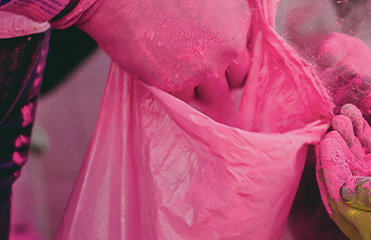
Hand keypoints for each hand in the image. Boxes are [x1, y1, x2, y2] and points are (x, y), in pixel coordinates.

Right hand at [75, 0, 251, 116]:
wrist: (120, 0)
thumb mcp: (206, 0)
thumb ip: (222, 21)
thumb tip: (223, 41)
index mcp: (238, 20)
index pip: (250, 55)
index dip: (234, 62)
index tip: (223, 65)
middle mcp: (229, 46)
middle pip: (238, 80)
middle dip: (225, 82)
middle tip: (208, 80)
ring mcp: (206, 68)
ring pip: (215, 96)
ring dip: (203, 93)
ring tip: (185, 82)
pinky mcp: (180, 84)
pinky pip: (186, 99)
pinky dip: (177, 93)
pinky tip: (165, 77)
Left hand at [317, 116, 370, 239]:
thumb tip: (344, 184)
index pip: (338, 194)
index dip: (331, 162)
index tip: (330, 135)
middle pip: (339, 206)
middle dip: (332, 171)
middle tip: (332, 139)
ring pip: (354, 214)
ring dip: (345, 182)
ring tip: (347, 153)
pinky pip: (370, 219)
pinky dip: (362, 194)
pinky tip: (370, 178)